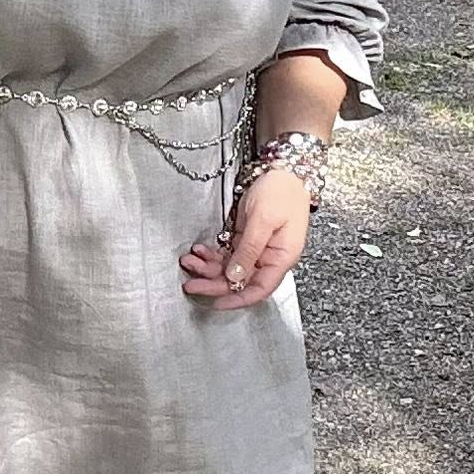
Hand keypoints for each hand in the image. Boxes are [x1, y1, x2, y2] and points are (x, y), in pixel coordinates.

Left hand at [178, 168, 311, 309]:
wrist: (284, 170)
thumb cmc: (282, 192)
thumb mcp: (263, 220)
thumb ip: (249, 250)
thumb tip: (235, 276)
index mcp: (281, 258)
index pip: (259, 289)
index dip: (237, 300)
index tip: (216, 303)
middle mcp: (269, 258)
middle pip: (239, 281)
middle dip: (213, 283)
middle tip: (190, 283)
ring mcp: (257, 250)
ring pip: (230, 268)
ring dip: (208, 267)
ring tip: (188, 261)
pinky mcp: (246, 240)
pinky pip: (228, 255)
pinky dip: (212, 255)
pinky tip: (198, 250)